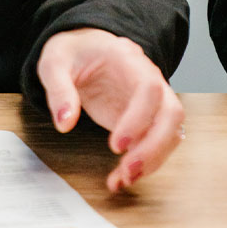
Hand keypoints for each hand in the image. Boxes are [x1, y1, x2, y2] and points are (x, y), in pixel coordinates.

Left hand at [37, 28, 184, 191]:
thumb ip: (58, 90)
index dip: (138, 118)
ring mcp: (150, 101)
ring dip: (152, 160)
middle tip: (128, 170)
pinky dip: (143, 164)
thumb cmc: (73, 51)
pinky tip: (120, 177)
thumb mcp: (54, 62)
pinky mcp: (143, 119)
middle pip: (172, 113)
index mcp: (129, 60)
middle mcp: (148, 80)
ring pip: (170, 132)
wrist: (83, 48)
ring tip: (123, 179)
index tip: (115, 145)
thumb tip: (64, 123)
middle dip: (155, 147)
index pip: (149, 88)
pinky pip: (153, 143)